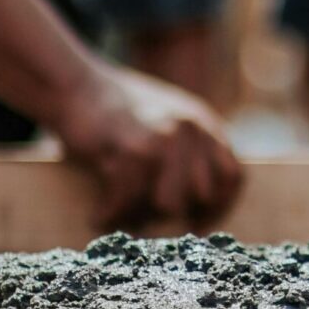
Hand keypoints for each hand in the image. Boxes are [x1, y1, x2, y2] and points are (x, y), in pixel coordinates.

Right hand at [53, 67, 244, 229]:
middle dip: (173, 214)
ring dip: (141, 216)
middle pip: (199, 196)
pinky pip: (128, 199)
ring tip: (120, 216)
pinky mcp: (130, 147)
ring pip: (167, 203)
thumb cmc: (117, 112)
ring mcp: (163, 137)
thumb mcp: (168, 120)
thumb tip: (198, 204)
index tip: (198, 224)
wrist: (75, 84)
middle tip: (146, 220)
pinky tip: (99, 216)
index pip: (233, 177)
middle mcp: (191, 129)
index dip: (219, 207)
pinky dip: (111, 213)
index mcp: (204, 124)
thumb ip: (191, 151)